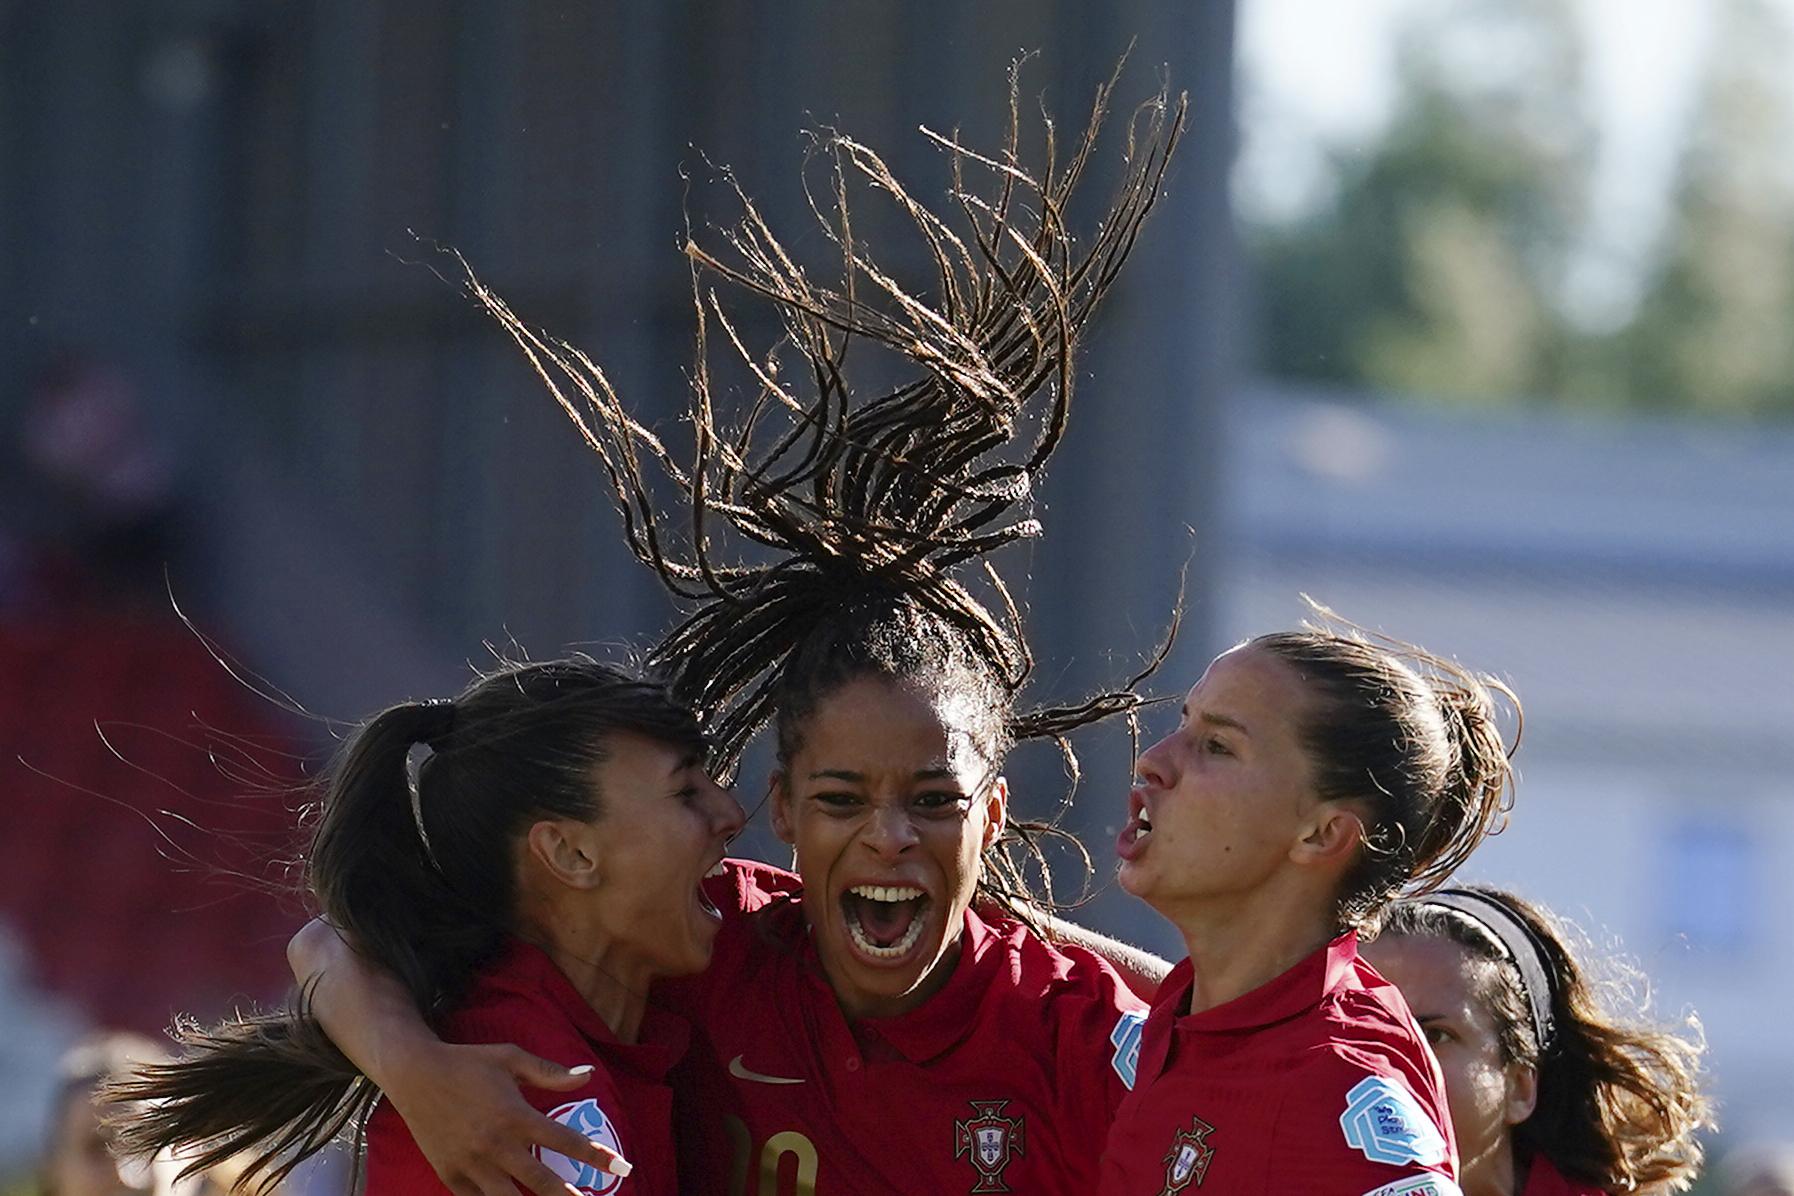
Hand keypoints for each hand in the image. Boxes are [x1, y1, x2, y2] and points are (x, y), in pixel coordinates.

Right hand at [381, 1041, 631, 1195]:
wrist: (415, 1074)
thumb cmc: (468, 1063)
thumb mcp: (511, 1058)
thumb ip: (551, 1072)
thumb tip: (588, 1075)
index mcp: (516, 1115)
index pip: (566, 1142)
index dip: (597, 1157)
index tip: (621, 1168)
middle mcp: (496, 1144)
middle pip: (541, 1182)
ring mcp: (471, 1164)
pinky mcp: (450, 1175)